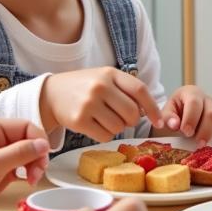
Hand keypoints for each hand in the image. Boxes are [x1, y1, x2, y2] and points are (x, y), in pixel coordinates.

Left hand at [0, 119, 49, 210]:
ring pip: (27, 154)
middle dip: (37, 156)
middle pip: (29, 140)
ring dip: (34, 166)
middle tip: (37, 173)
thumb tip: (44, 145)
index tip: (43, 157)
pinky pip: (21, 166)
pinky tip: (27, 181)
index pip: (26, 126)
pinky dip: (27, 173)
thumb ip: (22, 152)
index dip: (39, 140)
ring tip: (32, 180)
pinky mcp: (1, 169)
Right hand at [40, 68, 163, 140]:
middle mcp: (100, 86)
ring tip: (104, 118)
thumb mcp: (105, 78)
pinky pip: (105, 137)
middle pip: (132, 113)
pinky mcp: (78, 120)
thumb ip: (126, 90)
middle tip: (123, 119)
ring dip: (116, 128)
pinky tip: (95, 125)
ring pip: (119, 127)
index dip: (153, 108)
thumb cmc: (85, 87)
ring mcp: (88, 103)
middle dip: (132, 121)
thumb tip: (148, 112)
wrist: (51, 93)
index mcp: (110, 73)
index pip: (140, 90)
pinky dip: (104, 135)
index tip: (159, 121)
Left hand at [158, 85, 211, 142]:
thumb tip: (174, 124)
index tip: (186, 132)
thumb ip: (168, 118)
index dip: (191, 118)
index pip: (194, 103)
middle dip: (204, 129)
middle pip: (210, 112)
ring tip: (201, 144)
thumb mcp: (166, 113)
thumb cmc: (173, 113)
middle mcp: (204, 98)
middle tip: (196, 142)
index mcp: (190, 93)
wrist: (177, 114)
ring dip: (211, 132)